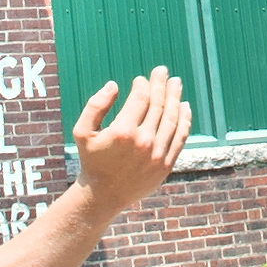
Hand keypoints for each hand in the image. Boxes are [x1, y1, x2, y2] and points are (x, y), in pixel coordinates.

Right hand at [71, 64, 190, 215]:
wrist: (103, 195)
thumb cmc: (91, 160)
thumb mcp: (82, 131)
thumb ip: (95, 105)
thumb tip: (114, 85)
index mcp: (123, 132)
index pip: (140, 99)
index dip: (142, 85)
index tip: (141, 79)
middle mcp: (143, 142)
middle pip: (158, 105)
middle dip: (161, 85)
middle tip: (163, 71)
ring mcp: (157, 154)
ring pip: (172, 118)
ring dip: (175, 97)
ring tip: (176, 83)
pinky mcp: (166, 164)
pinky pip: (180, 137)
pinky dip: (184, 120)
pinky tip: (184, 106)